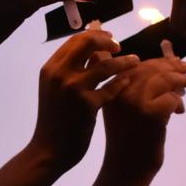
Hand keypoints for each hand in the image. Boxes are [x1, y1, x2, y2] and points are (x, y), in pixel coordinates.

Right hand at [28, 29, 140, 171]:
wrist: (49, 150)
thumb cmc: (54, 120)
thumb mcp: (55, 90)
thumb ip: (70, 70)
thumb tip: (94, 52)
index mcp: (50, 68)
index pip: (75, 39)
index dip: (96, 35)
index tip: (110, 39)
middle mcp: (60, 74)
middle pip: (88, 43)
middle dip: (108, 42)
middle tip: (120, 47)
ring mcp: (73, 89)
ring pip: (106, 65)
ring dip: (124, 61)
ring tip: (136, 62)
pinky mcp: (87, 105)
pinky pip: (111, 87)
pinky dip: (122, 82)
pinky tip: (129, 82)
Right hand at [101, 57, 185, 180]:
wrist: (126, 169)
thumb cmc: (128, 139)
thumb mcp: (125, 109)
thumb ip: (138, 88)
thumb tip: (167, 62)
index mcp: (110, 90)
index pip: (135, 65)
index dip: (157, 61)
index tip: (173, 60)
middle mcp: (119, 93)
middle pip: (150, 68)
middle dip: (172, 65)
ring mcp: (134, 103)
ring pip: (163, 79)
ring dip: (181, 79)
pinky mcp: (151, 115)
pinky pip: (172, 97)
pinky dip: (179, 102)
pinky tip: (179, 111)